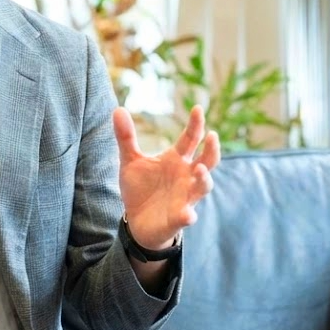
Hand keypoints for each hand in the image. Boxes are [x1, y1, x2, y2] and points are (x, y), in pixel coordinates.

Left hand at [113, 104, 219, 248]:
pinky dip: (188, 215)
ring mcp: (186, 197)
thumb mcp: (130, 161)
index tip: (197, 108)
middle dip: (212, 149)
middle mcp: (187, 176)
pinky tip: (187, 215)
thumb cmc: (140, 188)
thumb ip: (126, 137)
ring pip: (203, 187)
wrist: (137, 221)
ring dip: (204, 179)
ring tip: (200, 170)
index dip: (195, 124)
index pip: (191, 138)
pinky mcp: (179, 217)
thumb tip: (117, 109)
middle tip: (211, 135)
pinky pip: (187, 216)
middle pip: (208, 160)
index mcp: (177, 159)